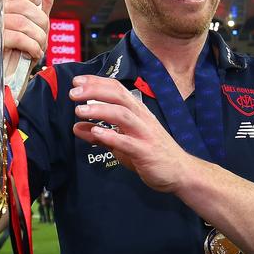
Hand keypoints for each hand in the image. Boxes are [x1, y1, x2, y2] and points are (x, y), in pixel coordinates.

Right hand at [3, 0, 58, 60]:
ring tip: (39, 46)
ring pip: (22, 22)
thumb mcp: (34, 25)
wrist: (8, 79)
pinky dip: (33, 46)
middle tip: (42, 34)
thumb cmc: (18, 51)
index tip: (37, 5)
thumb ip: (43, 3)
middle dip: (41, 21)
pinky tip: (33, 53)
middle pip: (22, 5)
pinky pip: (18, 37)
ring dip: (39, 37)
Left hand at [70, 75, 190, 192]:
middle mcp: (141, 118)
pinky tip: (96, 132)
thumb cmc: (150, 152)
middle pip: (118, 96)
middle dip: (95, 91)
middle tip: (73, 92)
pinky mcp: (146, 152)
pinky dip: (111, 136)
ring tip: (79, 111)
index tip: (76, 81)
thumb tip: (76, 127)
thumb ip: (99, 135)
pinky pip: (128, 142)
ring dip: (100, 110)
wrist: (180, 172)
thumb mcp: (121, 142)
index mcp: (136, 111)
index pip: (116, 89)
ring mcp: (144, 134)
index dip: (96, 82)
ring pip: (123, 115)